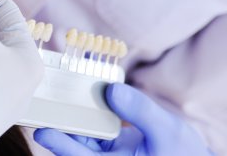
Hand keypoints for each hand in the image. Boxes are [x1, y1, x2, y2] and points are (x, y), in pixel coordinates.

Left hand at [33, 83, 212, 155]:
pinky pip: (95, 123)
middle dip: (61, 123)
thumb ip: (140, 111)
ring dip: (75, 110)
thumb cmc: (184, 153)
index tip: (42, 132)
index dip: (61, 146)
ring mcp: (109, 152)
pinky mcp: (112, 142)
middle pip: (76, 143)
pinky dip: (91, 105)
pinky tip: (86, 78)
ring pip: (84, 131)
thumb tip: (111, 89)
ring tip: (60, 84)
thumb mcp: (167, 131)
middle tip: (43, 100)